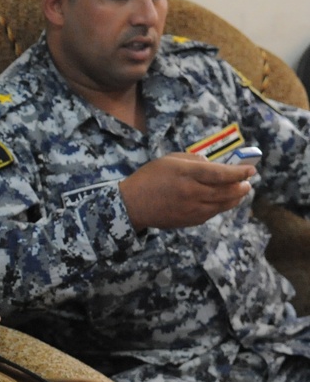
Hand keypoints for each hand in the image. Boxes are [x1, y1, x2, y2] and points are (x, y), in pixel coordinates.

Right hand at [119, 152, 255, 229]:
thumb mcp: (169, 160)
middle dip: (241, 187)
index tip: (250, 170)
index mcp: (187, 174)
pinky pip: (211, 214)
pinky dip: (220, 207)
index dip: (239, 172)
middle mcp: (193, 192)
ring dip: (235, 199)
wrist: (132, 204)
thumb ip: (192, 160)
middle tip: (247, 183)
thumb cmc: (149, 177)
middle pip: (226, 191)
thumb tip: (211, 165)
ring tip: (240, 193)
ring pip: (222, 205)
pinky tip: (222, 203)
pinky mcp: (189, 221)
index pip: (221, 174)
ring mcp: (192, 209)